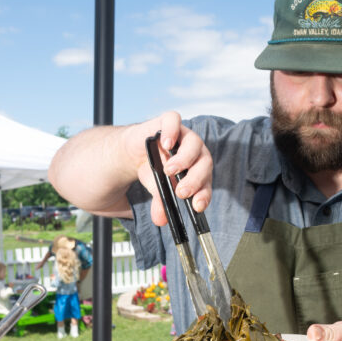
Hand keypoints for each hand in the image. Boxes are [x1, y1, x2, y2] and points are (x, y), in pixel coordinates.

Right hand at [129, 111, 213, 227]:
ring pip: (194, 143)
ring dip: (184, 159)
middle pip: (204, 163)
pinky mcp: (169, 122)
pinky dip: (172, 130)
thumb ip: (160, 201)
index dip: (204, 195)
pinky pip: (174, 120)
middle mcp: (195, 153)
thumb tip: (160, 220)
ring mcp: (183, 136)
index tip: (197, 207)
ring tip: (169, 171)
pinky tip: (166, 142)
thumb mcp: (155, 187)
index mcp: (197, 170)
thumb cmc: (151, 168)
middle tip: (181, 192)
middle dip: (194, 180)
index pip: (206, 183)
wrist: (135, 150)